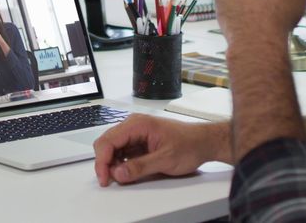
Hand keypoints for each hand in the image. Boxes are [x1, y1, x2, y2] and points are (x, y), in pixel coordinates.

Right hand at [93, 115, 230, 185]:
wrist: (203, 142)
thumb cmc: (189, 145)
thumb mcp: (165, 159)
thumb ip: (140, 167)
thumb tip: (118, 173)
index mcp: (138, 124)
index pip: (108, 141)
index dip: (102, 161)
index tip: (105, 178)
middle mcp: (134, 125)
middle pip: (106, 142)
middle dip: (104, 162)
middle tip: (110, 180)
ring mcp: (135, 132)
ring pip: (112, 147)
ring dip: (112, 163)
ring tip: (121, 176)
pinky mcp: (139, 140)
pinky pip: (122, 150)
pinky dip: (120, 162)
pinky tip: (127, 171)